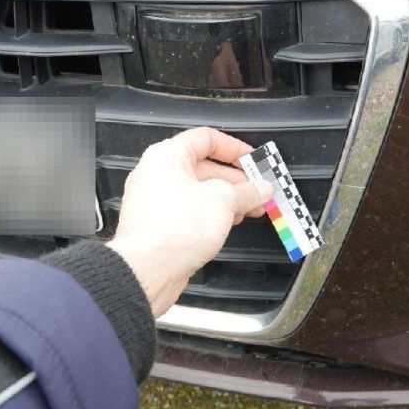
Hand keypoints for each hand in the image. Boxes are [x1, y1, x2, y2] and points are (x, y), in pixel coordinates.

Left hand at [107, 127, 273, 316]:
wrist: (146, 271)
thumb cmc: (174, 229)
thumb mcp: (223, 201)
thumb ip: (246, 191)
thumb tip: (261, 188)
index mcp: (167, 156)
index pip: (206, 138)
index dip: (234, 148)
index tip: (253, 160)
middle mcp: (157, 174)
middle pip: (205, 167)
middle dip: (236, 179)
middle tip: (258, 189)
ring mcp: (156, 200)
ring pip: (199, 191)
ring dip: (228, 199)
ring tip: (251, 208)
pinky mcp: (159, 224)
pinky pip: (190, 210)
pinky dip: (212, 213)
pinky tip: (230, 222)